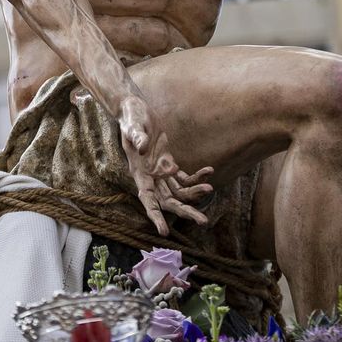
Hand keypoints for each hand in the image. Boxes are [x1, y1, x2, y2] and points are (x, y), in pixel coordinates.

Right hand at [119, 94, 214, 235]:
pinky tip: (209, 171)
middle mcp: (151, 178)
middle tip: (203, 221)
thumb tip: (143, 148)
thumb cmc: (131, 118)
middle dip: (185, 211)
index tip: (163, 232)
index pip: (148, 200)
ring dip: (195, 193)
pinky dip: (197, 176)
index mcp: (140, 174)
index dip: (155, 216)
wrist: (134, 110)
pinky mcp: (168, 163)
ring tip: (210, 189)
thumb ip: (136, 137)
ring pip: (179, 191)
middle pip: (169, 202)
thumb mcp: (132, 126)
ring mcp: (160, 172)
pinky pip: (184, 177)